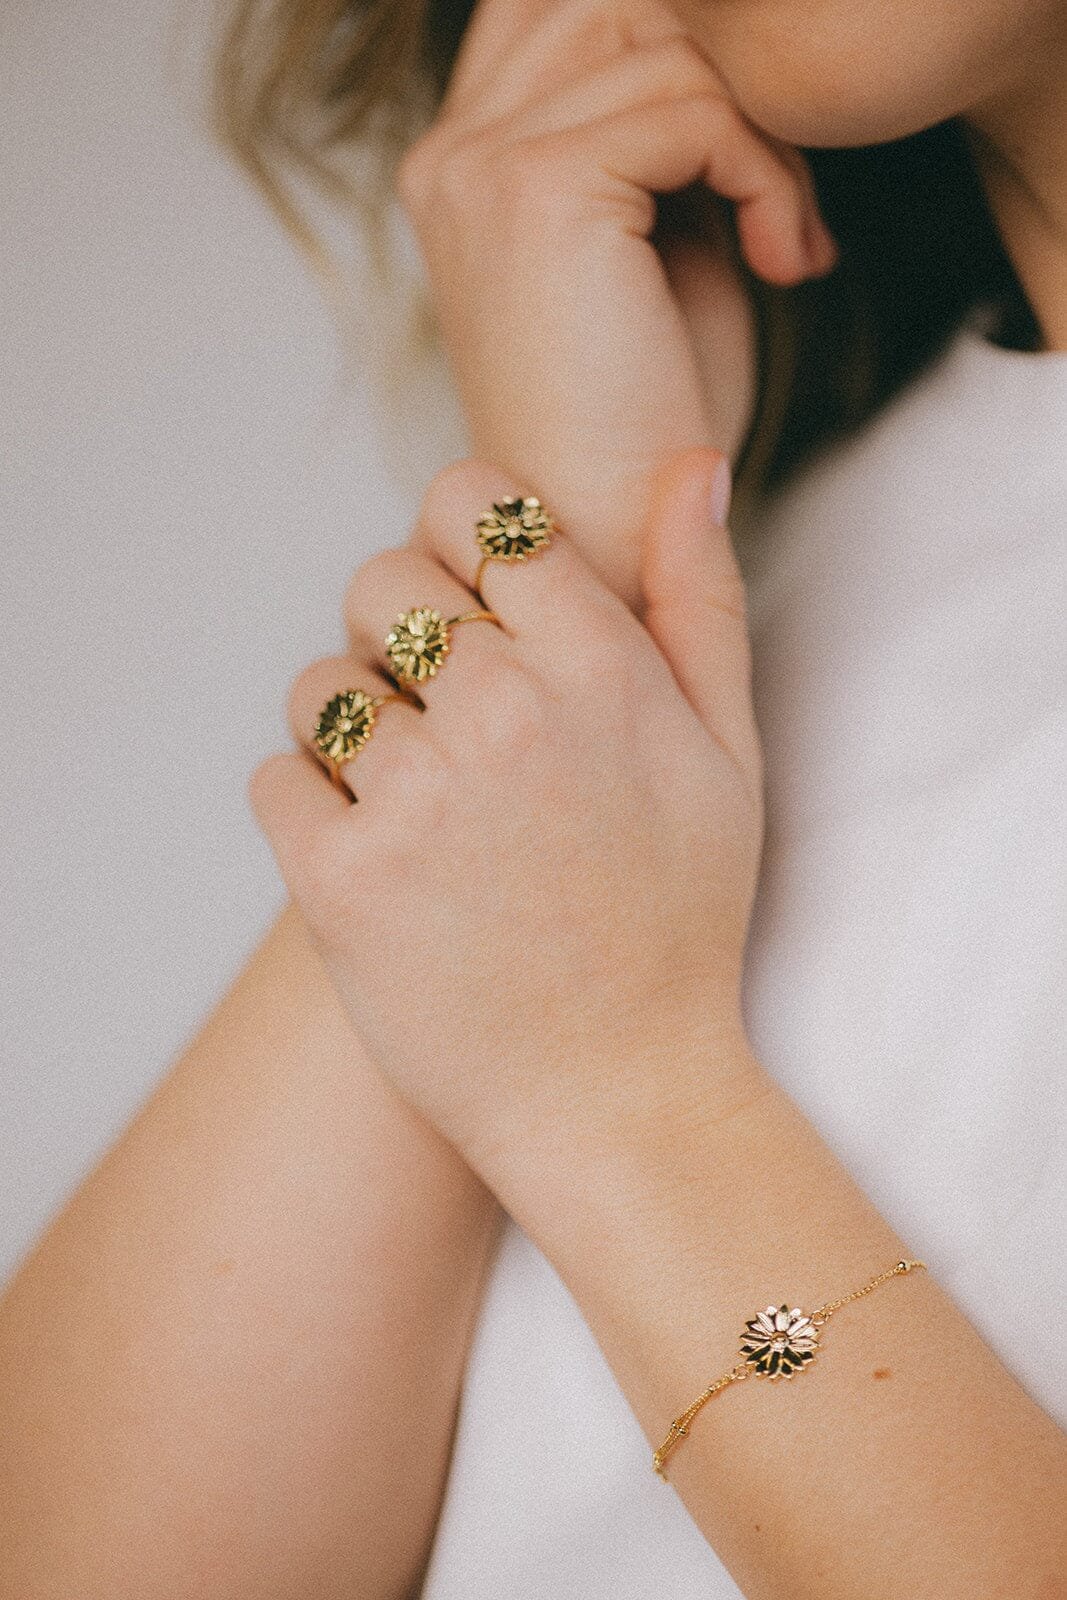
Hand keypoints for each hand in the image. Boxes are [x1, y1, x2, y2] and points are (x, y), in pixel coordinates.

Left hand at [251, 453, 763, 1187]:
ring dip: (352, 731)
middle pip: (379, 582)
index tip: (477, 608)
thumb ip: (702, 599)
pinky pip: (276, 781)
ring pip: (317, 684)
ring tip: (417, 804)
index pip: (474, 505)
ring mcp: (415, 798)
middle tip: (449, 723)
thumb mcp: (729, 754)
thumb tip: (687, 462)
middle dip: (402, 638)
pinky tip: (382, 862)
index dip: (463, 546)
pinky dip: (312, 814)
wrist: (617, 1095)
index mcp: (599, 665)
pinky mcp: (338, 882)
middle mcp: (503, 713)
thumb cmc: (677, 922)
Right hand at [399, 0, 836, 601]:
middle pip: (620, 8)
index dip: (682, 57)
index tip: (748, 168)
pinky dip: (767, 178)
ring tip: (781, 241)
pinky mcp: (538, 189)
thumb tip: (716, 45)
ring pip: (667, 43)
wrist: (607, 542)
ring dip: (761, 135)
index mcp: (462, 163)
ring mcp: (482, 164)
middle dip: (729, 84)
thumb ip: (658, 134)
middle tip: (780, 204)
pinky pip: (696, 107)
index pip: (571, 12)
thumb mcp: (649, 244)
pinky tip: (781, 262)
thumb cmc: (639, 420)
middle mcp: (452, 152)